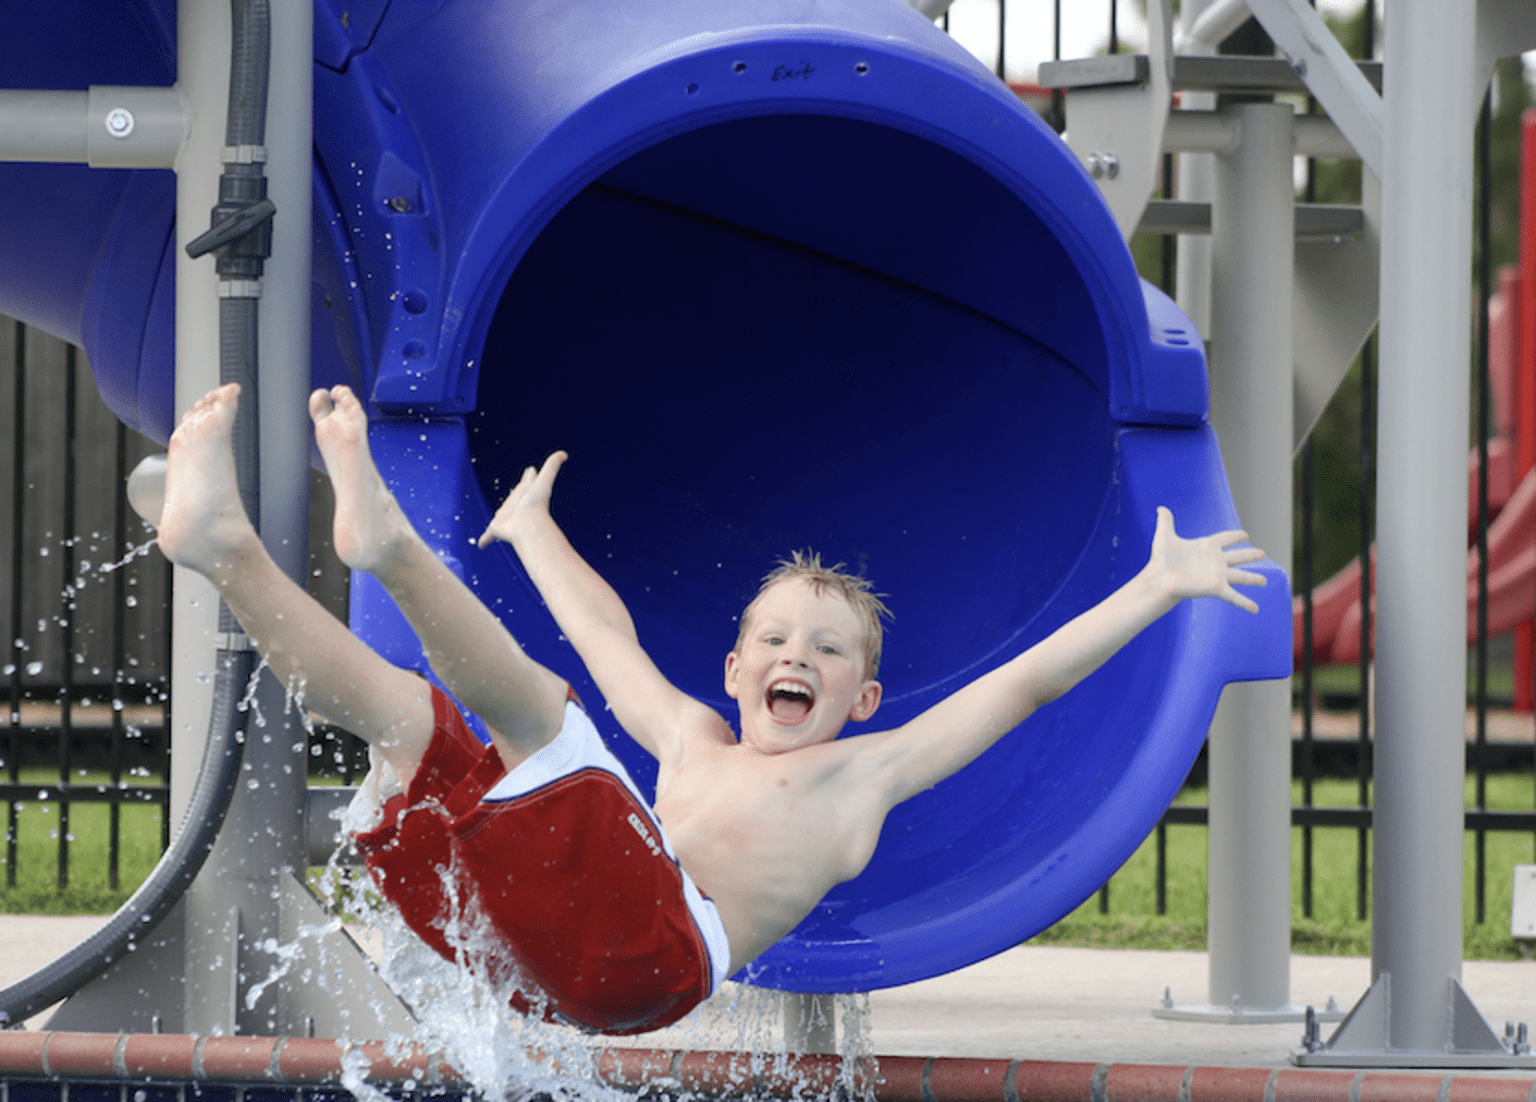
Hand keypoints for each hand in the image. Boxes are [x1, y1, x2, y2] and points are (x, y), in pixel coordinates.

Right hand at [477, 451, 567, 548]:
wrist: (527, 526)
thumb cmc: (536, 505)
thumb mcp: (543, 482)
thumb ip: (552, 466)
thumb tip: (564, 454)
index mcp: (525, 493)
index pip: (528, 482)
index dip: (530, 478)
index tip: (532, 472)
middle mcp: (515, 505)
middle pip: (514, 499)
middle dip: (515, 499)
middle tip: (516, 496)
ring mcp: (505, 517)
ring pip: (501, 516)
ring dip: (502, 518)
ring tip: (504, 518)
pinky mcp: (496, 529)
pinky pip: (489, 535)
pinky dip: (485, 539)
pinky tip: (482, 545)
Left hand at [1148, 506, 1266, 612]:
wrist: (1160, 578)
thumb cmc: (1161, 559)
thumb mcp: (1165, 536)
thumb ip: (1166, 521)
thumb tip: (1160, 508)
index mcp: (1207, 546)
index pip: (1225, 538)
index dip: (1235, 536)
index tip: (1245, 534)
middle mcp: (1216, 561)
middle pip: (1239, 556)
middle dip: (1251, 555)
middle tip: (1263, 553)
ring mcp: (1218, 575)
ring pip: (1241, 576)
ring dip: (1253, 578)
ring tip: (1264, 581)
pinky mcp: (1217, 587)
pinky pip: (1234, 596)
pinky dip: (1245, 603)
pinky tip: (1255, 609)